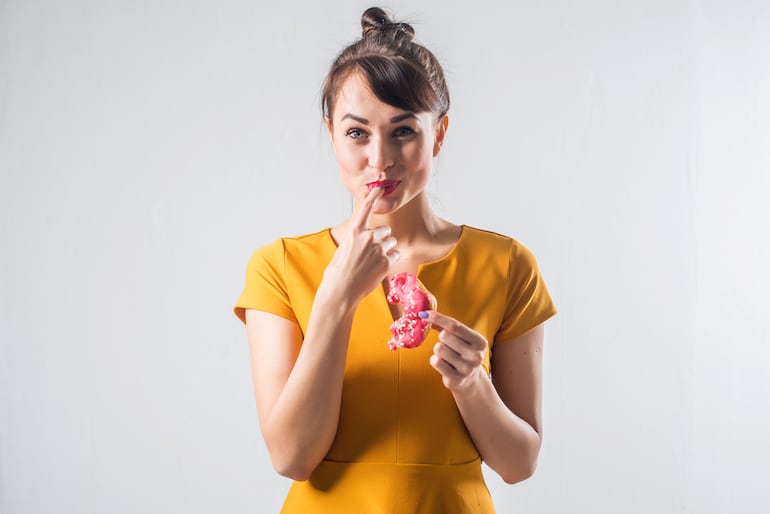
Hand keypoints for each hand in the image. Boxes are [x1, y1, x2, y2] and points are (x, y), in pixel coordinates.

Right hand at [323, 187, 399, 304]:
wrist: (341, 290)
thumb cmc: (339, 271)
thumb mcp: (344, 248)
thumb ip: (357, 239)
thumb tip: (366, 239)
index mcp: (355, 232)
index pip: (366, 209)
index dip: (374, 196)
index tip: (381, 187)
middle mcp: (368, 237)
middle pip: (385, 231)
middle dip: (382, 240)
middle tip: (371, 254)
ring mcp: (378, 249)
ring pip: (391, 243)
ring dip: (386, 250)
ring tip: (373, 262)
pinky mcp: (386, 262)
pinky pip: (396, 255)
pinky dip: (390, 261)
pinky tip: (379, 269)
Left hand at [421, 311, 487, 391]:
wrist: (470, 379)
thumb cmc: (462, 352)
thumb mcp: (461, 338)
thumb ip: (446, 326)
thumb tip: (426, 314)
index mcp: (480, 342)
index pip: (455, 325)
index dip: (437, 318)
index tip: (424, 314)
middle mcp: (476, 356)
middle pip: (445, 336)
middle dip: (441, 338)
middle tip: (448, 345)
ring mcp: (467, 369)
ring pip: (438, 348)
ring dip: (438, 350)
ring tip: (447, 356)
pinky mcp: (455, 379)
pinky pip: (435, 362)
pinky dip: (435, 360)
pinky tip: (444, 364)